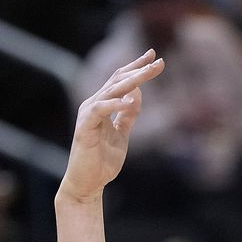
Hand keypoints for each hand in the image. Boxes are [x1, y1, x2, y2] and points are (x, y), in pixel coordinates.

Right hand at [60, 49, 164, 202]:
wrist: (88, 183)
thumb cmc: (102, 160)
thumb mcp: (122, 134)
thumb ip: (129, 115)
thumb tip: (137, 93)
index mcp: (102, 105)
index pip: (120, 80)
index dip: (136, 67)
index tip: (154, 57)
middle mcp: (93, 105)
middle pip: (117, 80)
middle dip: (138, 69)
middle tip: (157, 60)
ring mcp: (88, 115)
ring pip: (110, 91)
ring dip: (131, 81)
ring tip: (148, 73)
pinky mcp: (85, 128)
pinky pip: (100, 111)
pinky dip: (114, 104)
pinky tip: (129, 100)